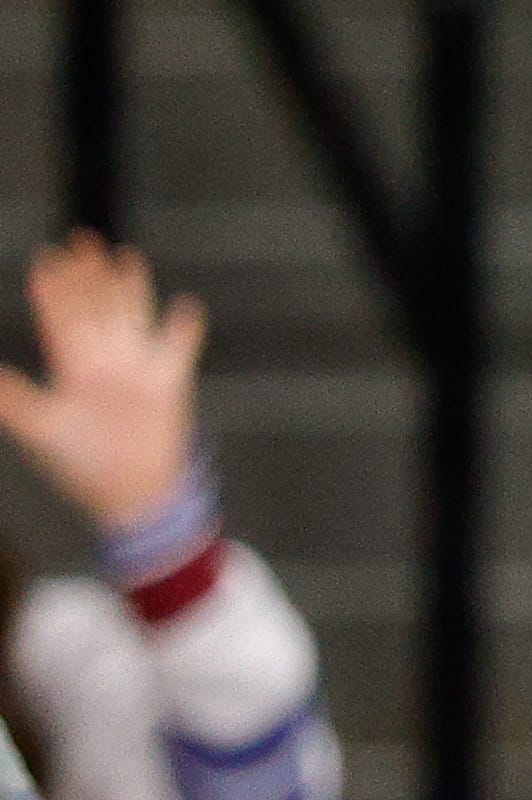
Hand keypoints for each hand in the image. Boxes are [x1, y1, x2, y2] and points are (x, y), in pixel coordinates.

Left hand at [0, 234, 207, 537]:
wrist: (132, 497)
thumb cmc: (83, 466)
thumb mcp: (41, 430)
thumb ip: (14, 400)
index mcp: (72, 369)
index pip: (60, 320)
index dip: (53, 291)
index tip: (45, 261)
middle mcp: (104, 363)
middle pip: (96, 309)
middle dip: (88, 276)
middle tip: (80, 241)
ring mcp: (137, 371)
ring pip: (132, 319)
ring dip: (130, 289)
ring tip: (124, 256)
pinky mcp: (169, 385)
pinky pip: (178, 350)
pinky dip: (184, 330)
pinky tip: (186, 307)